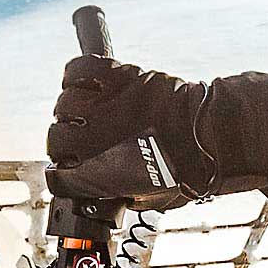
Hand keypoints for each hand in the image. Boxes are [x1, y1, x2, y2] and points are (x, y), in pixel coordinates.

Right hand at [46, 55, 228, 211]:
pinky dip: (76, 74)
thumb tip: (111, 191)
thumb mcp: (151, 198)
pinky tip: (85, 83)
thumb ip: (122, 194)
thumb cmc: (190, 171)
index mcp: (98, 175)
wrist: (213, 137)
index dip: (62, 176)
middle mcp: (93, 141)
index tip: (67, 172)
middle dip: (62, 144)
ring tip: (87, 113)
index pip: (56, 178)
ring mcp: (105, 106)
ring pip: (64, 104)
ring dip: (71, 110)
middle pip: (54, 140)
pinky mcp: (119, 77)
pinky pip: (80, 69)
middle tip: (78, 141)